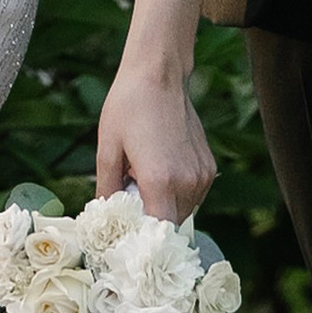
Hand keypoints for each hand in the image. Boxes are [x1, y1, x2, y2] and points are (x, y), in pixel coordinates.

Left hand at [95, 62, 214, 227]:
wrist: (159, 73)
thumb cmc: (129, 107)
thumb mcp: (107, 150)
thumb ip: (107, 191)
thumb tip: (104, 218)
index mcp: (160, 181)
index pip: (156, 234)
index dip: (140, 239)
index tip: (124, 233)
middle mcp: (187, 182)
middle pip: (169, 226)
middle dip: (149, 222)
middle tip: (129, 202)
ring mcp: (201, 175)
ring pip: (182, 212)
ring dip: (163, 208)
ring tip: (143, 180)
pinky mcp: (208, 167)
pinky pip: (192, 196)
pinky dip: (176, 194)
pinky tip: (160, 171)